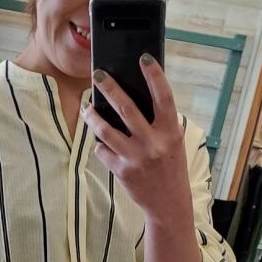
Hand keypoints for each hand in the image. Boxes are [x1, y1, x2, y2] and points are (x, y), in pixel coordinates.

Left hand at [82, 57, 191, 221]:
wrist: (168, 204)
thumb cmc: (171, 168)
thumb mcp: (174, 143)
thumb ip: (160, 123)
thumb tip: (137, 98)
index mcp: (170, 132)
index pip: (163, 97)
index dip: (154, 76)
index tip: (144, 58)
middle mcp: (153, 143)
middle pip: (127, 108)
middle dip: (109, 88)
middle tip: (97, 74)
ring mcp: (136, 158)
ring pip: (106, 130)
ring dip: (93, 117)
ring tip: (87, 108)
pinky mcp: (122, 171)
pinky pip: (103, 151)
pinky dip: (100, 145)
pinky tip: (101, 142)